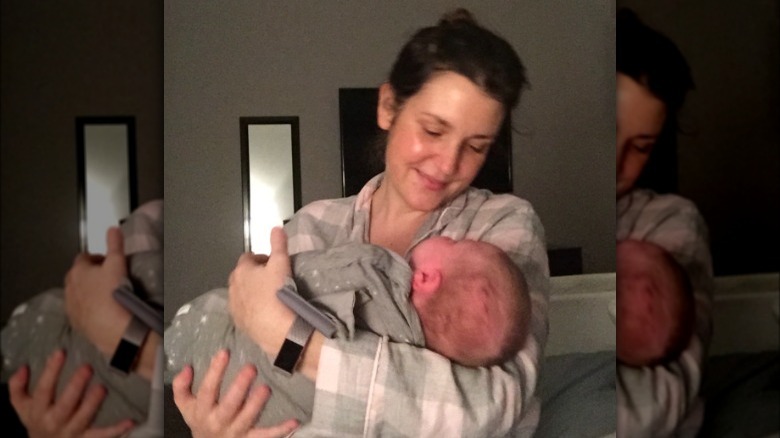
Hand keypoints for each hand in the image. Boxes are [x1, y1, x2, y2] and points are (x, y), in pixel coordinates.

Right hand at [9, 350, 134, 437]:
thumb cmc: (37, 418)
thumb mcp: (22, 405)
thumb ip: (18, 386)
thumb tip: (23, 367)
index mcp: (38, 410)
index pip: (44, 389)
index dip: (51, 371)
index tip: (61, 352)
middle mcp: (54, 422)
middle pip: (64, 405)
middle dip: (75, 387)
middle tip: (87, 368)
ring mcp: (72, 432)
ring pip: (83, 419)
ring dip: (92, 404)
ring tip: (102, 388)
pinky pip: (102, 435)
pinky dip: (116, 430)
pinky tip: (129, 421)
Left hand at [64, 227, 130, 357]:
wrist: (112, 327)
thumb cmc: (114, 291)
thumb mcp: (118, 263)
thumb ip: (115, 244)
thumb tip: (113, 228)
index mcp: (78, 270)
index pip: (83, 257)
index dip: (96, 257)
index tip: (108, 261)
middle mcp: (69, 287)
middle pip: (77, 275)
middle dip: (90, 274)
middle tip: (107, 277)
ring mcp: (71, 305)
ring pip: (77, 293)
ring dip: (88, 291)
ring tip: (105, 294)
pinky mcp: (75, 321)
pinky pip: (80, 309)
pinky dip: (88, 306)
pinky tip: (101, 310)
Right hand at [172, 350, 298, 437]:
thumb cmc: (200, 419)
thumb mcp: (185, 405)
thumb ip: (181, 387)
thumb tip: (187, 367)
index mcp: (202, 411)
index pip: (207, 389)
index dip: (215, 371)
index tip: (224, 352)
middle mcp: (218, 422)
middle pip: (228, 405)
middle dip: (239, 387)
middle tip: (251, 368)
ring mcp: (236, 433)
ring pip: (247, 419)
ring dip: (256, 404)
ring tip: (266, 388)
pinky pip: (266, 435)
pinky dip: (281, 429)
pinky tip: (294, 420)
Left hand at [228, 227, 294, 354]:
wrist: (277, 328)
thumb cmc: (278, 292)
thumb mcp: (282, 263)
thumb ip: (279, 244)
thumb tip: (276, 227)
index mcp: (242, 270)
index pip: (247, 257)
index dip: (260, 258)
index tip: (272, 262)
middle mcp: (233, 287)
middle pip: (241, 275)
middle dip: (253, 274)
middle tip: (271, 278)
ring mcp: (234, 306)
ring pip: (240, 293)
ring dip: (251, 291)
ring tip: (268, 295)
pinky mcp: (238, 322)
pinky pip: (243, 309)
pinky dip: (250, 307)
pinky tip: (264, 311)